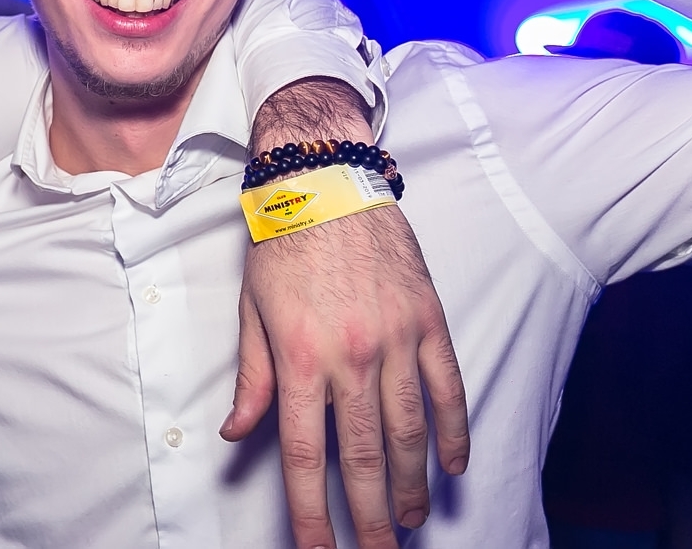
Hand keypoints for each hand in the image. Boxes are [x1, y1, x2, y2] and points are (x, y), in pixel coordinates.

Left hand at [223, 209, 467, 548]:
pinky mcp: (429, 320)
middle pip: (364, 455)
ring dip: (410, 484)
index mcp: (300, 356)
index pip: (304, 453)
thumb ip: (252, 379)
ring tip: (407, 519)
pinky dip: (453, 432)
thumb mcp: (251, 311)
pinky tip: (452, 466)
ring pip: (410, 431)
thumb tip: (237, 433)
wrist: (324, 179)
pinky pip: (448, 388)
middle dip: (368, 514)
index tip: (320, 548)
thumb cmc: (282, 244)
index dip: (312, 510)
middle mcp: (351, 355)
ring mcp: (396, 338)